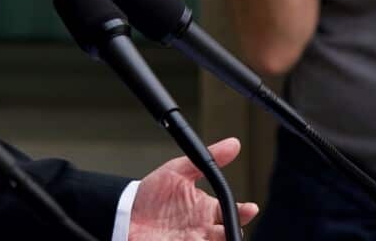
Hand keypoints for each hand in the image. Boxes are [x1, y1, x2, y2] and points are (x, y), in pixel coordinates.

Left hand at [129, 138, 259, 240]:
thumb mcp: (178, 170)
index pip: (231, 211)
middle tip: (230, 227)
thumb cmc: (152, 193)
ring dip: (221, 240)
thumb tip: (233, 144)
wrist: (125, 213)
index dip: (243, 211)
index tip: (250, 208)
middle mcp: (202, 227)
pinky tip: (200, 239)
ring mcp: (192, 240)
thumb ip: (206, 159)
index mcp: (205, 208)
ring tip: (217, 234)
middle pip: (228, 233)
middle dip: (233, 231)